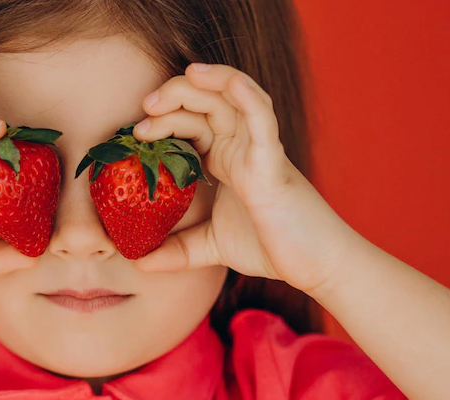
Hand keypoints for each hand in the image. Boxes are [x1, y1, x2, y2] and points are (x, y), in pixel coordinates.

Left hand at [130, 63, 358, 295]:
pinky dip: (247, 96)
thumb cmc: (272, 247)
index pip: (191, 123)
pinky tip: (229, 82)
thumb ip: (178, 252)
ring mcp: (258, 150)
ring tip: (174, 84)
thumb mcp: (212, 247)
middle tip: (145, 107)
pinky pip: (262, 119)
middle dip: (174, 96)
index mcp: (226, 160)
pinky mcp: (273, 163)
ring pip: (232, 99)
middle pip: (206, 103)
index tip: (136, 133)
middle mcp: (241, 147)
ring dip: (204, 84)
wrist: (314, 266)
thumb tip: (142, 263)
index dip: (164, 118)